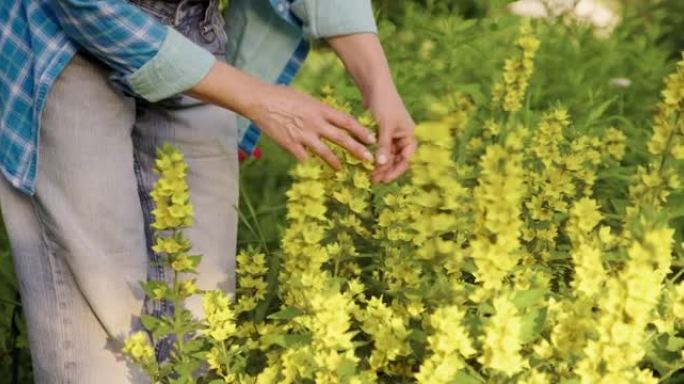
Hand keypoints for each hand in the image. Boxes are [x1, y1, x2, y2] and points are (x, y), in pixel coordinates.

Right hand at [247, 85, 375, 169]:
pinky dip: (308, 163)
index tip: (371, 139)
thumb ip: (319, 111)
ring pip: (325, 152)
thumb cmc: (283, 96)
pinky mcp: (291, 144)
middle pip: (341, 138)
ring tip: (341, 170)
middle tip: (369, 159)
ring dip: (335, 162)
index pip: (346, 121)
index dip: (360, 131)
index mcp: (320, 109)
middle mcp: (315, 122)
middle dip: (357, 150)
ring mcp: (303, 135)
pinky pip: (304, 158)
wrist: (261, 100)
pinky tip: (311, 167)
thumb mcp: (306, 99)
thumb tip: (330, 119)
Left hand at [366, 85, 416, 183]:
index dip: (395, 171)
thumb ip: (384, 146)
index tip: (383, 179)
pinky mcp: (384, 134)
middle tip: (373, 180)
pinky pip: (381, 150)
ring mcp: (394, 136)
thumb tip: (382, 165)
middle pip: (397, 160)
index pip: (406, 159)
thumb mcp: (384, 126)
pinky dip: (376, 157)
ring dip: (380, 166)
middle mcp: (404, 138)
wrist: (375, 85)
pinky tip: (366, 164)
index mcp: (410, 136)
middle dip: (386, 171)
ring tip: (368, 175)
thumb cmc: (384, 103)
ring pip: (389, 157)